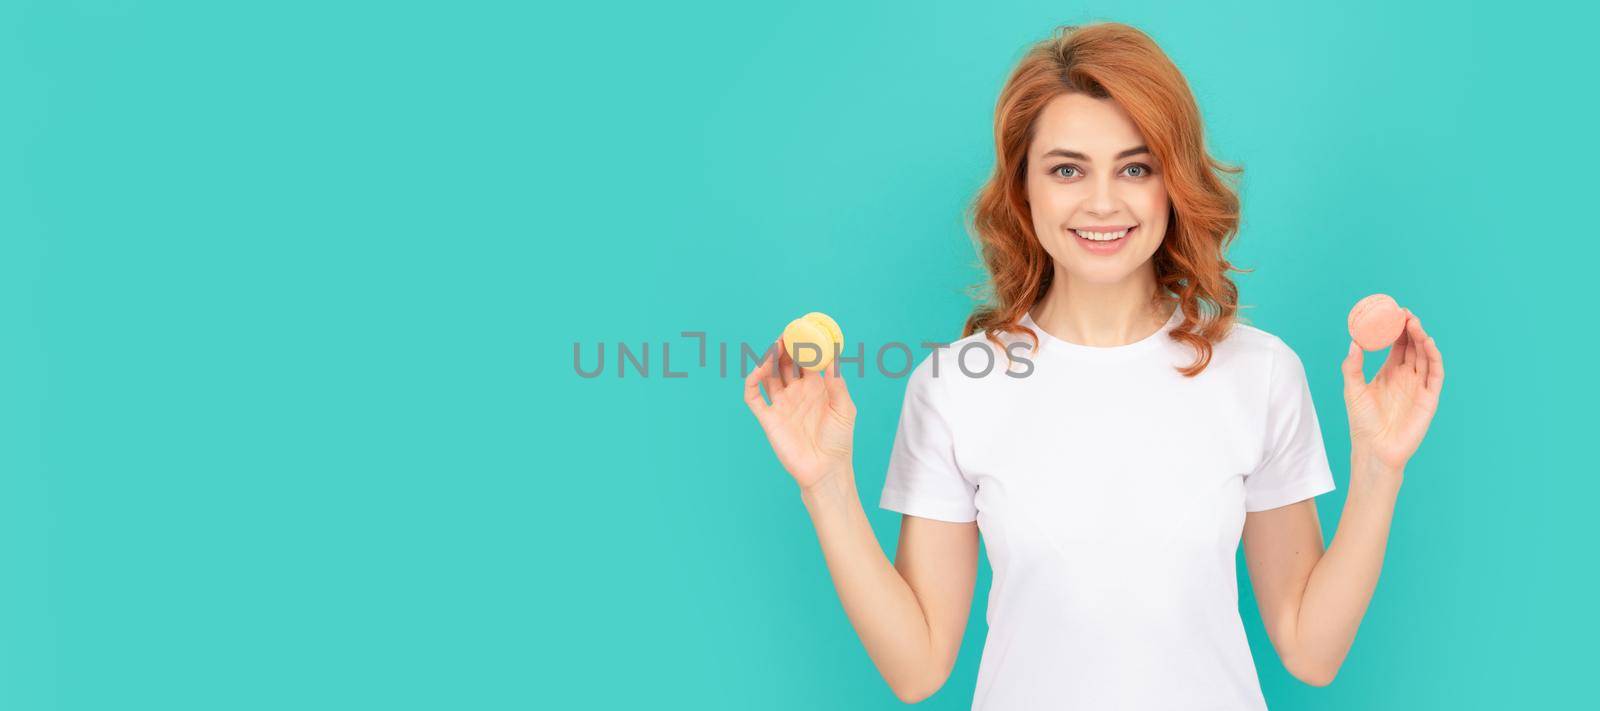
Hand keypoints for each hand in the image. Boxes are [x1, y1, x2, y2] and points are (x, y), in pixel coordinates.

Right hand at [742, 336, 856, 491]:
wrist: (826, 470)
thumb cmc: (839, 441)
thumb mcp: (845, 409)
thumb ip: (837, 385)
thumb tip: (832, 359)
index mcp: (816, 388)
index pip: (806, 360)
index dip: (803, 345)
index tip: (804, 329)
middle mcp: (796, 393)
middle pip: (785, 363)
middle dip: (784, 347)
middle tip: (786, 334)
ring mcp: (781, 404)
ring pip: (769, 375)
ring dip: (768, 360)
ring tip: (774, 348)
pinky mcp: (768, 418)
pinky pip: (753, 396)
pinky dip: (752, 381)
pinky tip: (759, 370)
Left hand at [1340, 308, 1444, 474]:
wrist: (1374, 449)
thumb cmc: (1362, 422)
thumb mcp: (1353, 390)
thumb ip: (1352, 367)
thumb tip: (1354, 341)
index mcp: (1388, 372)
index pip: (1397, 345)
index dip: (1396, 329)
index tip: (1393, 312)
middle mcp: (1406, 376)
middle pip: (1413, 347)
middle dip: (1410, 329)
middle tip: (1404, 313)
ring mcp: (1419, 386)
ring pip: (1425, 356)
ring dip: (1422, 339)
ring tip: (1414, 324)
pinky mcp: (1429, 398)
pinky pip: (1435, 374)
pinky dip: (1434, 358)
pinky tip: (1428, 344)